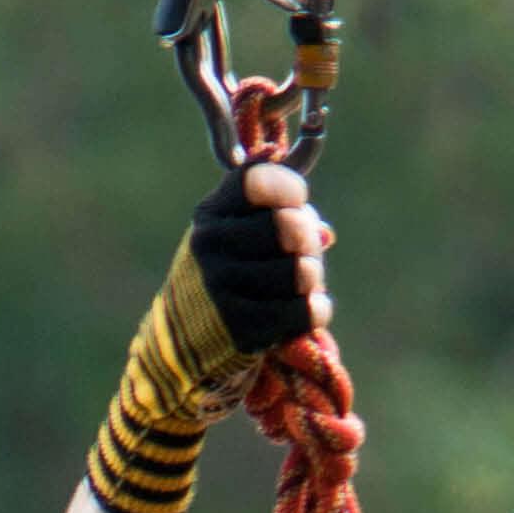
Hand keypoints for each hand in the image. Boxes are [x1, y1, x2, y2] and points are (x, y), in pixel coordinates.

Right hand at [191, 158, 331, 358]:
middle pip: (286, 226)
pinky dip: (317, 308)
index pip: (255, 182)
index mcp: (211, 212)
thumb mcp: (241, 227)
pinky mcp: (239, 329)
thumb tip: (323, 233)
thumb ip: (281, 211)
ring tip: (306, 278)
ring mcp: (220, 288)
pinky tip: (314, 305)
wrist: (190, 331)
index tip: (296, 200)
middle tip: (306, 246)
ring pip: (298, 272)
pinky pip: (302, 312)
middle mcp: (209, 245)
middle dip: (308, 237)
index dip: (289, 188)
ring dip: (313, 275)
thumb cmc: (232, 265)